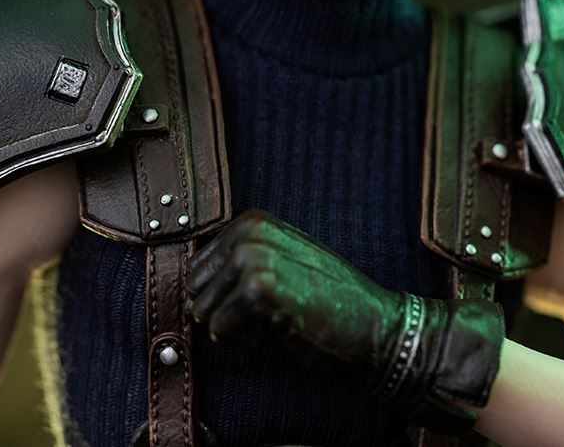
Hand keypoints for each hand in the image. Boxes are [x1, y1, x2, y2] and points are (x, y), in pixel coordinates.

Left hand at [186, 207, 505, 434]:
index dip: (227, 298)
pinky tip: (284, 329)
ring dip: (239, 329)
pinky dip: (249, 342)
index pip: (197, 270)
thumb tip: (187, 298)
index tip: (269, 298)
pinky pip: (221, 332)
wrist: (376, 327)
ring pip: (205, 313)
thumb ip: (236, 271)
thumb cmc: (330, 304)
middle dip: (228, 313)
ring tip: (281, 318)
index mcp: (252, 222)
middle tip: (275, 312)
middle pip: (196, 291)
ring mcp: (252, 257)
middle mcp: (249, 232)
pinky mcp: (258, 289)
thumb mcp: (281, 269)